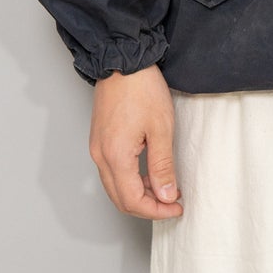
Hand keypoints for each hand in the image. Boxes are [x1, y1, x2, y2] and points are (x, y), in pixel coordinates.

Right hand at [88, 64, 183, 219]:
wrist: (123, 61)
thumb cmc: (142, 88)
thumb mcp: (161, 128)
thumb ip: (162, 166)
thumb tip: (166, 195)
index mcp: (115, 156)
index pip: (132, 200)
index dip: (156, 210)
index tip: (176, 206)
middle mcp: (101, 156)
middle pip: (120, 199)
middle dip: (147, 208)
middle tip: (172, 203)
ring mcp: (97, 148)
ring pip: (115, 187)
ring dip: (139, 195)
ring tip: (164, 188)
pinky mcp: (99, 140)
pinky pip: (112, 172)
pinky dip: (130, 180)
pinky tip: (149, 174)